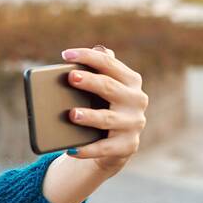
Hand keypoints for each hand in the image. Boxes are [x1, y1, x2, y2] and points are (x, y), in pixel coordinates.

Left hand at [61, 44, 147, 175]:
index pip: (108, 63)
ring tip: (71, 115)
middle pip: (109, 87)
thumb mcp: (104, 90)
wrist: (115, 145)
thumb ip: (99, 71)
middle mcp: (136, 100)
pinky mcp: (127, 146)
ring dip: (89, 116)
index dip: (88, 57)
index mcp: (131, 80)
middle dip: (90, 82)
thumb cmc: (104, 108)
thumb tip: (89, 53)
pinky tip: (71, 149)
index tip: (66, 55)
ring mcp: (134, 124)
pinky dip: (87, 149)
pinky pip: (104, 148)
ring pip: (108, 118)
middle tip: (71, 78)